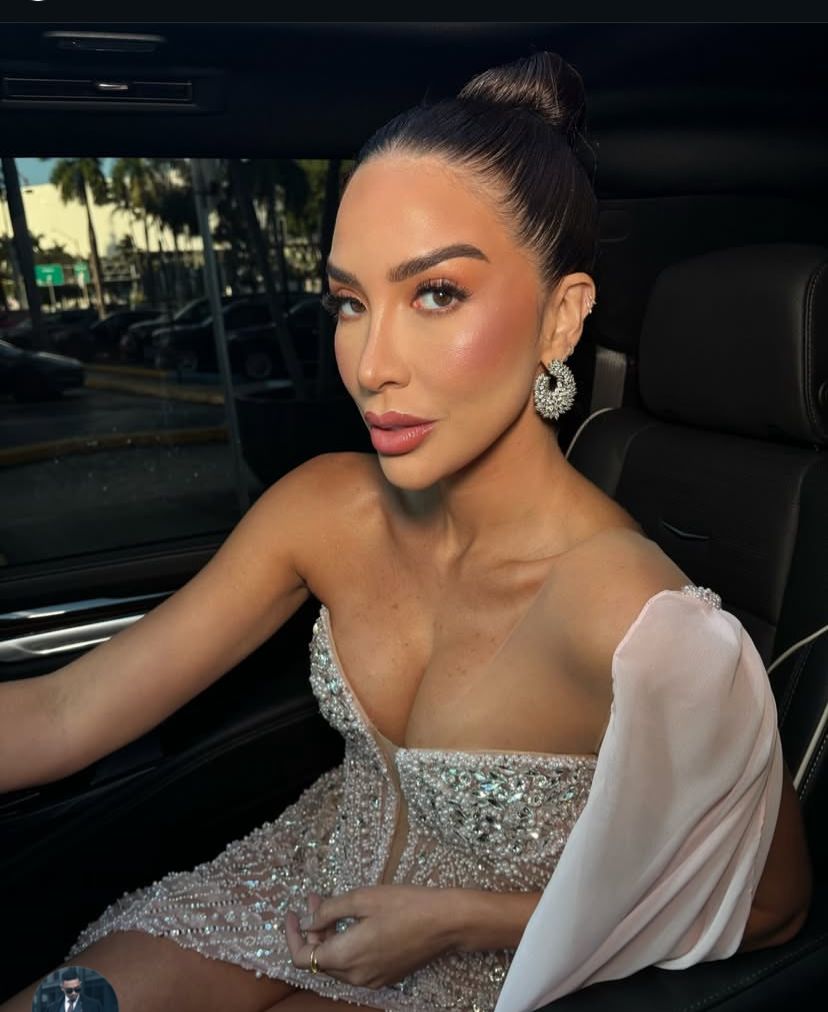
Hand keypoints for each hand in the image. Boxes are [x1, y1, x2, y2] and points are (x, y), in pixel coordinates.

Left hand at [285, 884, 457, 989]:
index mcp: (346, 957)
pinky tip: (353, 924)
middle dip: (313, 931)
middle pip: (320, 960)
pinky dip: (346, 946)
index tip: (292, 913)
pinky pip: (354, 966)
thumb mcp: (363, 898)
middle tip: (316, 899)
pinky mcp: (385, 978)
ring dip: (329, 937)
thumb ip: (329, 911)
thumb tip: (309, 922)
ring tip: (332, 907)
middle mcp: (355, 976)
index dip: (292, 936)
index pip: (303, 958)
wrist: (445, 923)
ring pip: (337, 963)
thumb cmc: (405, 905)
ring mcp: (371, 980)